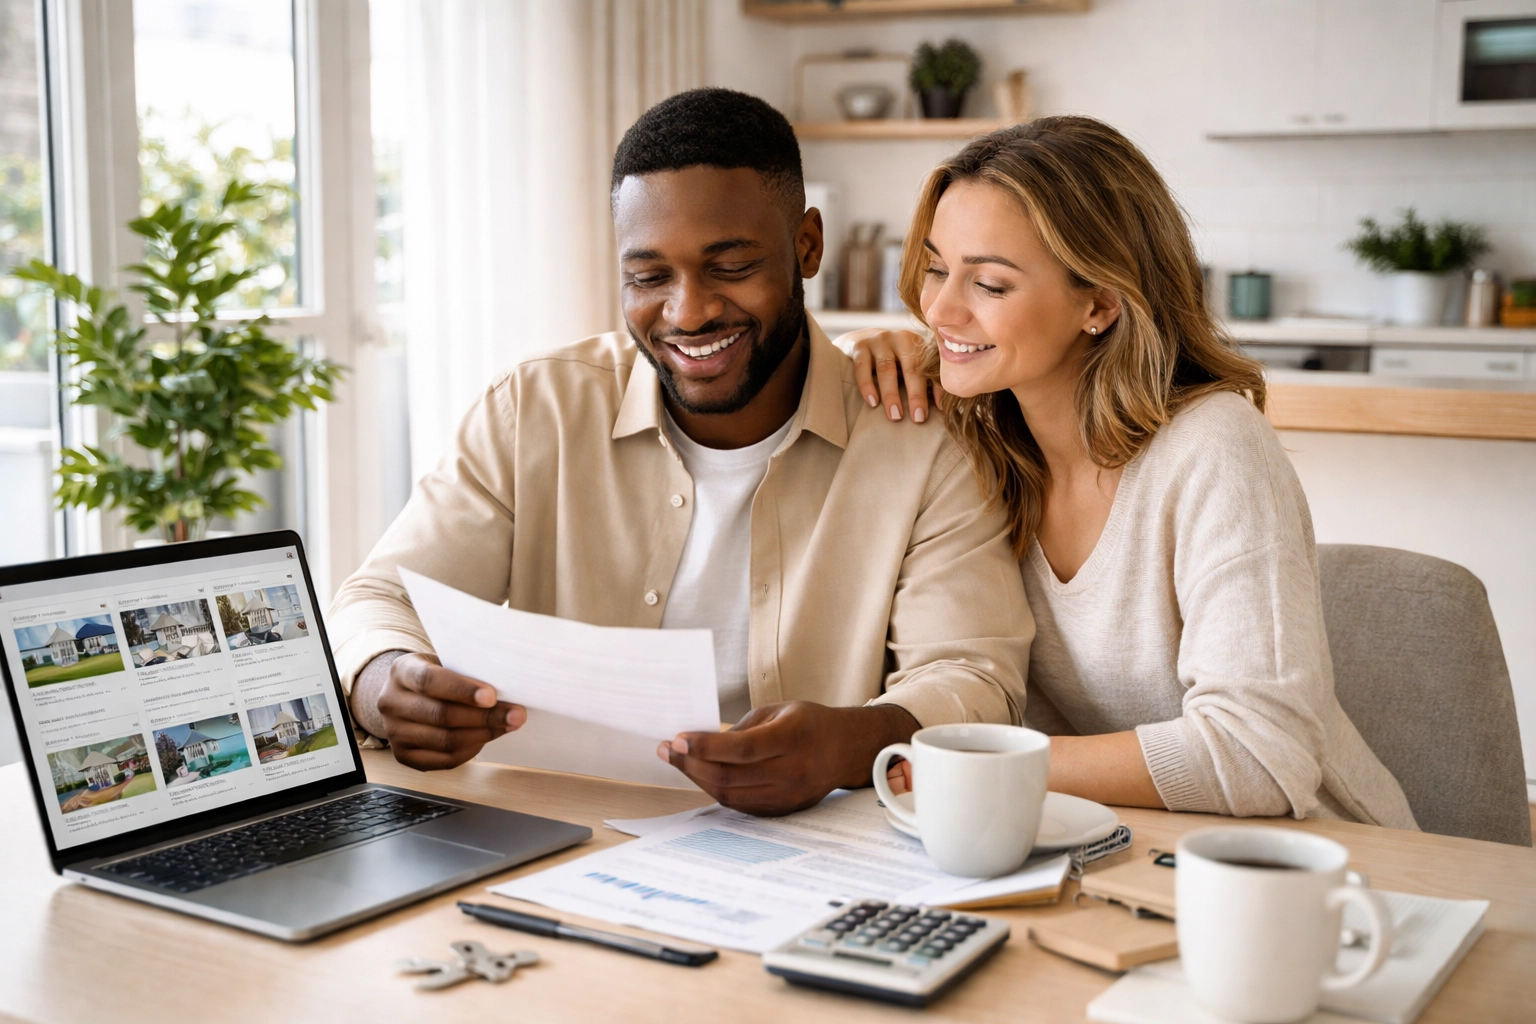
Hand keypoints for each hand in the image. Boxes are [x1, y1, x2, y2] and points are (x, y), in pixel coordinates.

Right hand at [354, 651, 526, 769]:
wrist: (407, 695)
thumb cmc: (436, 675)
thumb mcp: (444, 662)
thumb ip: (466, 672)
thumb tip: (507, 688)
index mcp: (401, 671)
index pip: (430, 681)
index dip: (462, 690)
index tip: (492, 696)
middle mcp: (391, 702)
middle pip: (441, 715)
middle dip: (484, 717)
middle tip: (516, 715)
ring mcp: (394, 732)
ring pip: (445, 740)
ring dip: (483, 735)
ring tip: (507, 726)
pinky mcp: (404, 755)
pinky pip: (443, 759)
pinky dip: (470, 751)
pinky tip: (486, 738)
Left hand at [658, 702, 918, 815]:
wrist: (848, 751)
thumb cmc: (810, 723)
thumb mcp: (779, 711)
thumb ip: (741, 728)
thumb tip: (700, 743)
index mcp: (794, 737)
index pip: (741, 749)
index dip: (705, 747)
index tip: (677, 740)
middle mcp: (793, 770)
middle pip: (730, 775)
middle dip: (691, 764)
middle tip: (668, 750)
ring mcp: (789, 795)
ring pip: (730, 795)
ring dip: (698, 779)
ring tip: (679, 762)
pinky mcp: (783, 810)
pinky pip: (741, 805)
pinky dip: (717, 790)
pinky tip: (702, 775)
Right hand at [834, 328, 939, 423]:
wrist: (860, 339)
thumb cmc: (892, 358)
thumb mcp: (909, 364)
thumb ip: (923, 378)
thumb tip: (941, 406)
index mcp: (918, 343)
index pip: (930, 366)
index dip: (936, 387)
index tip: (940, 409)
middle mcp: (900, 338)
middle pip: (911, 367)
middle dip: (916, 395)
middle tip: (918, 418)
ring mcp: (878, 340)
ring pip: (886, 368)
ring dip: (891, 394)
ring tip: (895, 416)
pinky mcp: (859, 346)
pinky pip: (863, 367)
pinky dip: (867, 386)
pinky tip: (872, 402)